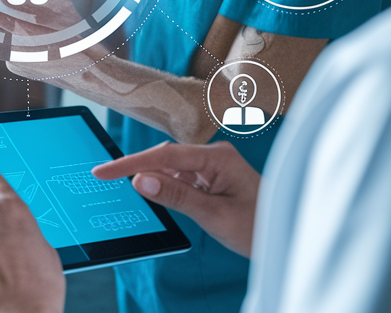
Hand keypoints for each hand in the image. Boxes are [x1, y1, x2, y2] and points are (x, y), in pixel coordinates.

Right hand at [92, 141, 259, 256]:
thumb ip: (176, 196)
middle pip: (165, 156)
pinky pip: (181, 176)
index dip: (130, 163)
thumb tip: (140, 180)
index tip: (104, 171)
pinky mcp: (212, 177)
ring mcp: (213, 166)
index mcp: (217, 158)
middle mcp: (214, 156)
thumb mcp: (213, 215)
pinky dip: (164, 184)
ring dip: (150, 176)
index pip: (165, 156)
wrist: (287, 235)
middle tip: (103, 176)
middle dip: (135, 166)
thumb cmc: (258, 226)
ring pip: (171, 167)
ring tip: (120, 182)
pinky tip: (152, 191)